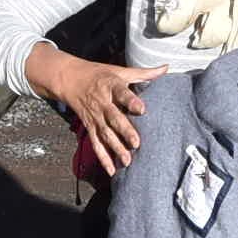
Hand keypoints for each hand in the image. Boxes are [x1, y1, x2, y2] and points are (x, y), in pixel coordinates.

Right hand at [26, 45, 148, 170]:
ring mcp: (95, 116)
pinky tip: (111, 169)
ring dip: (115, 148)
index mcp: (111, 86)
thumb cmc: (99, 74)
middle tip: (137, 143)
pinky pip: (96, 143)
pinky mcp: (90, 126)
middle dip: (124, 131)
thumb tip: (166, 68)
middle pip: (114, 118)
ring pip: (105, 134)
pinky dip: (103, 157)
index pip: (122, 93)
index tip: (141, 109)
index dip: (131, 101)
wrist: (70, 79)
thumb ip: (143, 73)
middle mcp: (102, 103)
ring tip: (127, 160)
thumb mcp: (120, 71)